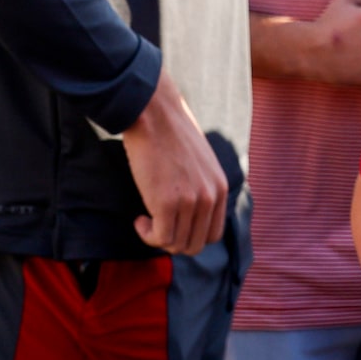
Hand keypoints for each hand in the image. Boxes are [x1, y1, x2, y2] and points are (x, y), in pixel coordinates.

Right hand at [120, 69, 227, 256]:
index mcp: (220, 188)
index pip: (213, 235)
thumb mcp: (202, 163)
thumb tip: (191, 216)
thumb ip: (202, 187)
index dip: (190, 236)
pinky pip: (159, 238)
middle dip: (173, 241)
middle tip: (157, 225)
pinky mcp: (167, 203)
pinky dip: (147, 235)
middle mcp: (210, 197)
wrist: (154, 114)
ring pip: (176, 244)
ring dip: (157, 238)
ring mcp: (190, 202)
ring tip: (146, 219)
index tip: (173, 224)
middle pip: (194, 245)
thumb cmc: (171, 134)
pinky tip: (139, 219)